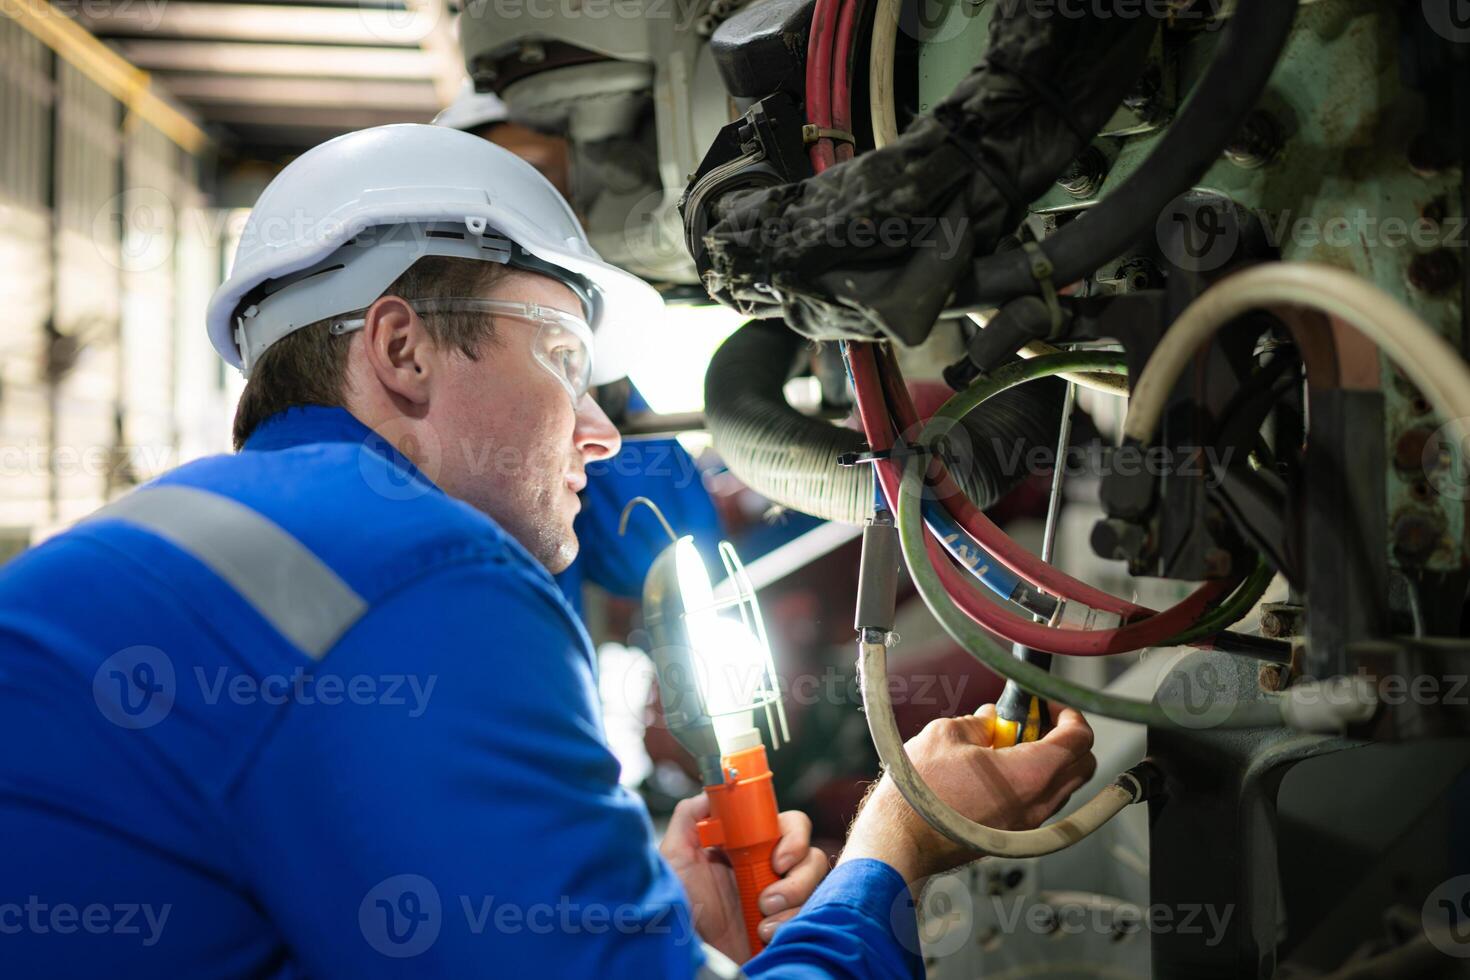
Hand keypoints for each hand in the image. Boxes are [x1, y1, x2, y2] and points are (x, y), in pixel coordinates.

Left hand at [660, 794, 829, 961]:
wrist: (693, 957)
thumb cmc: (681, 911)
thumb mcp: (675, 859)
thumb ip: (689, 819)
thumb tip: (710, 792)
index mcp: (748, 848)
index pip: (787, 824)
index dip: (793, 835)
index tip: (777, 857)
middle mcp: (769, 869)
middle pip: (810, 852)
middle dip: (798, 871)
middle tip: (771, 890)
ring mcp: (782, 898)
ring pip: (816, 883)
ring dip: (793, 897)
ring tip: (763, 915)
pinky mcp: (789, 924)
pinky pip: (811, 914)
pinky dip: (790, 923)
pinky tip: (765, 934)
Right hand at [840, 704, 1096, 882]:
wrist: (900, 840)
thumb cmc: (920, 792)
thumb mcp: (946, 734)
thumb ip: (980, 722)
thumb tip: (992, 720)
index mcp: (1030, 774)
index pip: (1080, 738)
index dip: (1068, 714)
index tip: (1046, 704)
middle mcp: (1039, 803)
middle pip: (1082, 765)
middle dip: (1065, 737)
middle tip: (1031, 721)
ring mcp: (1028, 824)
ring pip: (1063, 786)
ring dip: (1047, 760)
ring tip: (1007, 745)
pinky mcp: (1014, 836)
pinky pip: (1041, 803)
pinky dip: (1032, 781)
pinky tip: (995, 770)